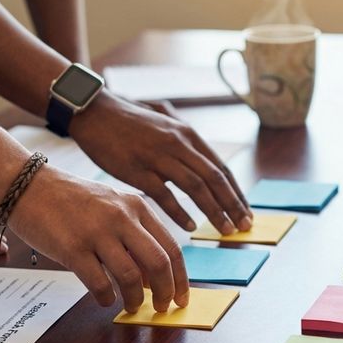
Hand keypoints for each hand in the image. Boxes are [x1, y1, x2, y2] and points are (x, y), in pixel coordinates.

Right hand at [8, 166, 188, 312]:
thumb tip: (152, 274)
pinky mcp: (72, 248)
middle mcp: (122, 218)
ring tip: (132, 307)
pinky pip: (99, 283)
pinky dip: (106, 298)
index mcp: (137, 206)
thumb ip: (134, 232)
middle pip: (158, 263)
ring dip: (135, 299)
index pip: (171, 247)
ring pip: (131, 276)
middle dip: (165, 292)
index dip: (181, 278)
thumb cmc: (71, 199)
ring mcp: (97, 232)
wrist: (28, 185)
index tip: (182, 297)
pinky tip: (105, 299)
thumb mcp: (112, 204)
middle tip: (162, 308)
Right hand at [70, 92, 251, 234]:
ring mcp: (158, 156)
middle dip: (233, 205)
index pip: (221, 168)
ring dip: (214, 211)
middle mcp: (178, 144)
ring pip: (196, 187)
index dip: (237, 192)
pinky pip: (164, 194)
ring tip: (225, 230)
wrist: (96, 112)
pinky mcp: (137, 169)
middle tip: (245, 226)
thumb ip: (186, 147)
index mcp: (188, 135)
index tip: (246, 212)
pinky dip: (180, 212)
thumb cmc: (132, 125)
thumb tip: (206, 169)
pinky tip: (191, 226)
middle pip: (214, 178)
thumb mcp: (167, 127)